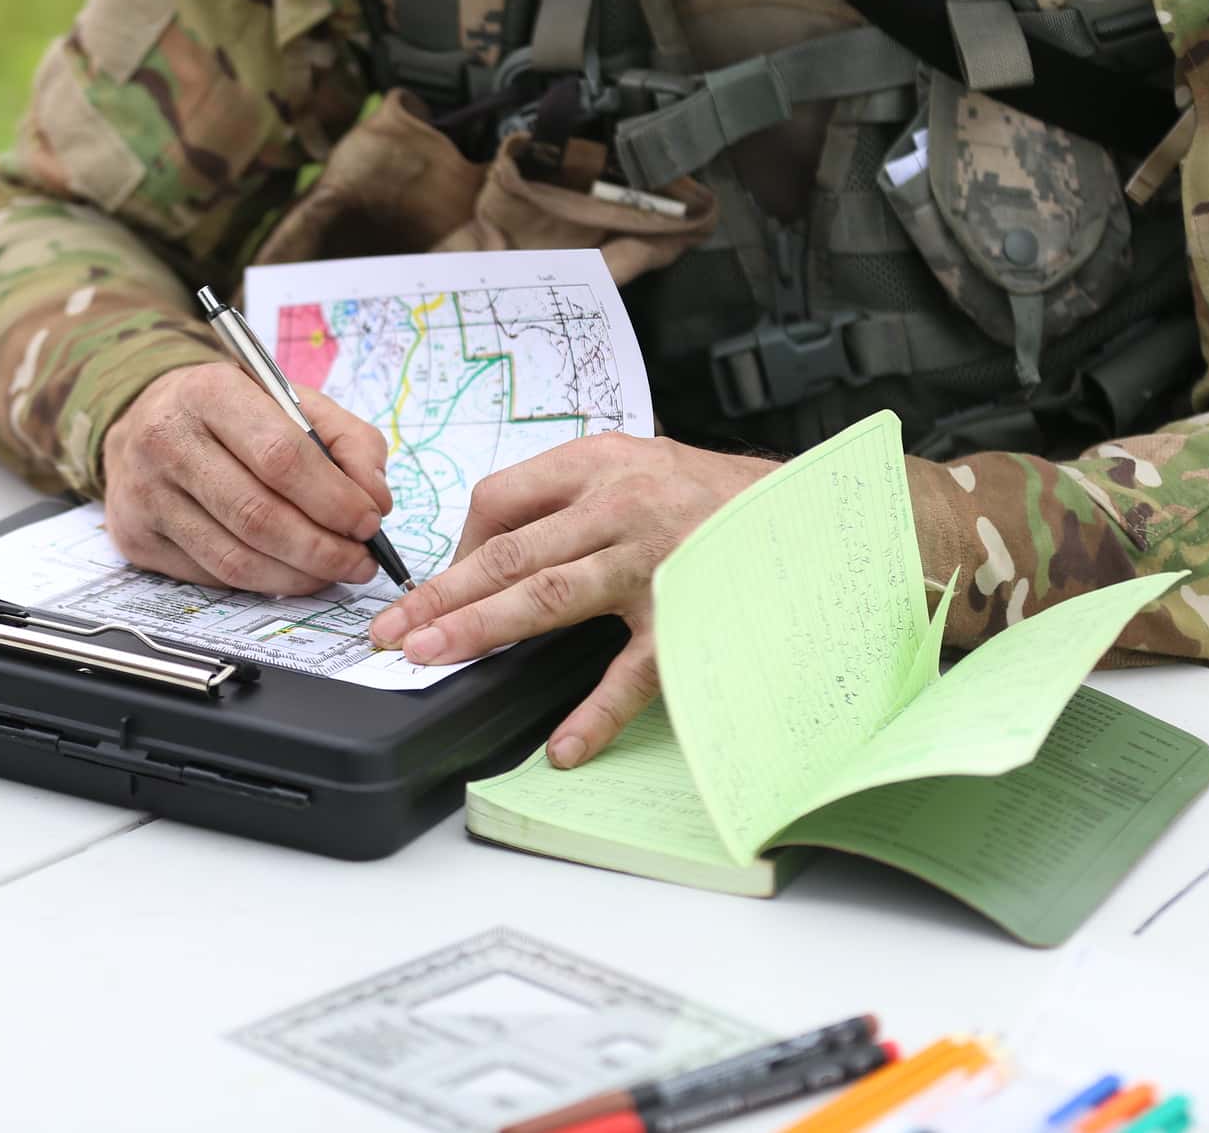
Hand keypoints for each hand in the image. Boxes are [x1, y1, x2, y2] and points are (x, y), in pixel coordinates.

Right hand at [102, 363, 392, 594]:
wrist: (143, 422)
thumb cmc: (231, 413)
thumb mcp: (291, 402)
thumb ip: (347, 440)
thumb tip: (375, 499)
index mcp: (210, 392)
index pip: (281, 456)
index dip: (333, 498)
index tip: (370, 520)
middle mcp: (166, 441)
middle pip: (258, 515)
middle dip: (323, 548)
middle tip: (361, 560)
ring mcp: (145, 494)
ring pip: (236, 557)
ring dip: (299, 575)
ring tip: (336, 570)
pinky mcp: (136, 537)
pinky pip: (213, 575)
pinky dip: (264, 583)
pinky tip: (292, 573)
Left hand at [368, 433, 777, 767]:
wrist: (817, 508)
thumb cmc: (717, 497)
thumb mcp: (640, 465)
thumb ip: (572, 501)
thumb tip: (493, 556)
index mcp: (602, 463)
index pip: (502, 498)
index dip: (459, 547)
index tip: (433, 590)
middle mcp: (621, 505)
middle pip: (510, 552)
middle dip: (442, 594)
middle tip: (391, 632)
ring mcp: (655, 561)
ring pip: (551, 595)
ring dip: (483, 629)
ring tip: (434, 657)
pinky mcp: (691, 614)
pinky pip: (634, 670)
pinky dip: (597, 711)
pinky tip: (566, 745)